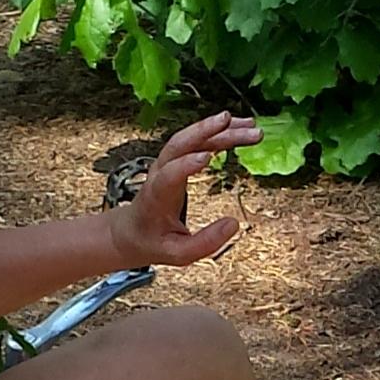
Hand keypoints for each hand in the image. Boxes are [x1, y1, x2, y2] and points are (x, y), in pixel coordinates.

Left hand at [107, 111, 259, 267]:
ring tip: (250, 125)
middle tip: (236, 125)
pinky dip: (217, 132)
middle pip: (180, 144)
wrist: (130, 231)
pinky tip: (239, 128)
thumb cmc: (152, 242)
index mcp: (156, 196)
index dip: (186, 164)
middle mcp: (159, 172)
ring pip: (190, 137)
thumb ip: (205, 243)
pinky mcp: (176, 160)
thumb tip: (233, 224)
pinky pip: (196, 140)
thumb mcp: (178, 254)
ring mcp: (166, 163)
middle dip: (207, 131)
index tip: (208, 157)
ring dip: (219, 128)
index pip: (169, 174)